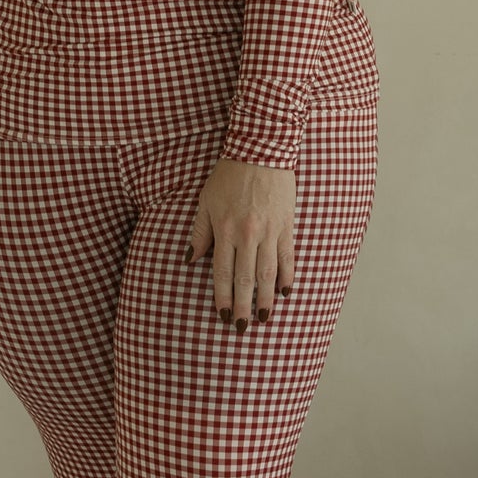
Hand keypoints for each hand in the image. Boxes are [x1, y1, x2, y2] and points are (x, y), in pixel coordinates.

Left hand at [190, 156, 296, 326]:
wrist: (260, 149)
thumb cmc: (228, 175)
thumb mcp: (206, 201)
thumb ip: (199, 232)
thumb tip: (189, 260)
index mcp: (225, 230)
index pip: (222, 273)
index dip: (223, 297)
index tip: (224, 316)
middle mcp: (247, 234)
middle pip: (246, 279)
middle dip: (244, 306)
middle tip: (243, 328)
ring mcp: (269, 231)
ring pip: (268, 273)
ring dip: (265, 298)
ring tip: (264, 318)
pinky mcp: (287, 225)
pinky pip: (288, 256)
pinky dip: (287, 276)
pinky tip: (284, 292)